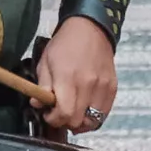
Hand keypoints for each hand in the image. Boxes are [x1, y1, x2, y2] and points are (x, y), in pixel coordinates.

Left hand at [35, 17, 117, 135]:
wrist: (91, 28)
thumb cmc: (65, 44)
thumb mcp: (45, 62)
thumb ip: (42, 86)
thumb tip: (37, 104)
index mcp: (68, 78)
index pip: (64, 114)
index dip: (54, 120)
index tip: (48, 114)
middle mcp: (88, 85)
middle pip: (78, 121)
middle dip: (65, 122)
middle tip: (59, 114)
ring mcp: (103, 87)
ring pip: (93, 121)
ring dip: (81, 122)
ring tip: (73, 113)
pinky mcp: (112, 87)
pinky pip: (104, 112)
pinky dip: (94, 116)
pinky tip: (85, 109)